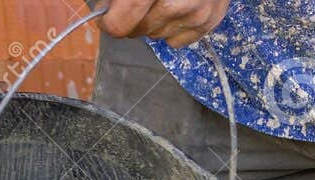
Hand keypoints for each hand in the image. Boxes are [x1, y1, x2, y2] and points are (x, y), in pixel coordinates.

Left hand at [102, 0, 229, 47]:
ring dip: (152, 22)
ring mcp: (196, 14)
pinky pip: (176, 40)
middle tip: (135, 3)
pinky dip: (170, 28)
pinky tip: (175, 8)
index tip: (105, 19)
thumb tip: (106, 7)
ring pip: (157, 35)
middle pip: (140, 29)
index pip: (123, 21)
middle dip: (131, 20)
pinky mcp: (209, 22)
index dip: (109, 23)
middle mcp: (177, 2)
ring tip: (159, 1)